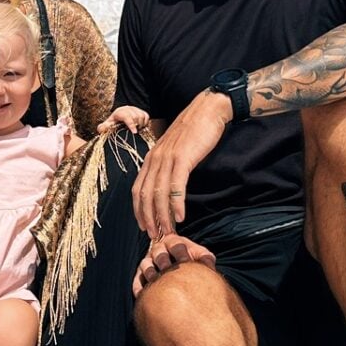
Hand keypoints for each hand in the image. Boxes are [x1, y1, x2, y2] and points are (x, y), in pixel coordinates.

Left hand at [98, 105, 148, 134]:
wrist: (122, 114)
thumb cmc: (115, 121)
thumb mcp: (108, 124)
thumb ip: (103, 127)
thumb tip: (100, 129)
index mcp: (120, 112)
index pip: (127, 116)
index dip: (131, 124)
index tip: (134, 133)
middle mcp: (128, 109)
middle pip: (136, 117)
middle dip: (135, 126)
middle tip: (132, 133)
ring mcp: (136, 109)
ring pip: (142, 117)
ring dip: (140, 125)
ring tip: (136, 130)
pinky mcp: (142, 111)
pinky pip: (146, 116)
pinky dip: (145, 122)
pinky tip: (140, 126)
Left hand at [131, 91, 230, 238]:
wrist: (207, 110)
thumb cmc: (194, 130)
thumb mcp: (174, 149)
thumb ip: (167, 164)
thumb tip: (167, 185)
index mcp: (151, 157)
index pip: (137, 188)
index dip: (138, 210)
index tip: (143, 226)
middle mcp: (155, 158)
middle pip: (145, 194)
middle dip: (148, 217)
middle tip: (154, 235)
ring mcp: (168, 158)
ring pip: (159, 193)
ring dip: (163, 215)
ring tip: (168, 231)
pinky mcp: (183, 158)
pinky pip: (176, 185)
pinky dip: (177, 203)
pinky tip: (180, 216)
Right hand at [132, 233, 216, 294]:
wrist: (181, 270)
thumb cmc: (192, 260)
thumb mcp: (201, 256)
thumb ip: (205, 258)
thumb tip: (209, 264)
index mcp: (173, 241)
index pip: (176, 245)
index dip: (181, 253)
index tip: (187, 263)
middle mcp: (159, 249)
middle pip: (159, 253)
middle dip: (164, 261)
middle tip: (169, 271)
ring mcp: (148, 261)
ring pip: (146, 265)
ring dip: (151, 273)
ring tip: (157, 283)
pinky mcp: (141, 274)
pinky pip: (137, 280)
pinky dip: (139, 287)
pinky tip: (143, 296)